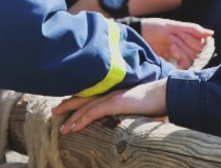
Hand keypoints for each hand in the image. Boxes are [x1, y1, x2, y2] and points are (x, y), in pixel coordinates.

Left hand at [53, 79, 168, 133]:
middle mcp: (110, 92)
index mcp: (115, 93)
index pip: (92, 96)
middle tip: (54, 112)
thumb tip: (130, 123)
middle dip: (68, 105)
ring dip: (71, 117)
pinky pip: (92, 113)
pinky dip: (80, 120)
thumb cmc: (157, 102)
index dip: (79, 101)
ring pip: (85, 107)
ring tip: (61, 128)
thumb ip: (131, 113)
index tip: (67, 106)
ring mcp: (111, 97)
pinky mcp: (114, 103)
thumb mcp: (140, 108)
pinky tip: (72, 127)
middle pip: (84, 98)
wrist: (165, 94)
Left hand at [139, 18, 212, 69]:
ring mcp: (178, 57)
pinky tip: (171, 53)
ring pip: (191, 59)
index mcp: (187, 37)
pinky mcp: (171, 64)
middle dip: (185, 44)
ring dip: (181, 51)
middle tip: (172, 37)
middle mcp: (185, 48)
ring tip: (170, 44)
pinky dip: (180, 59)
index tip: (181, 34)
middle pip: (197, 52)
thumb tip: (211, 33)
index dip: (194, 40)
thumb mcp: (173, 26)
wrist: (138, 35)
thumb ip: (193, 30)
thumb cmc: (155, 27)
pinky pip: (183, 67)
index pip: (201, 44)